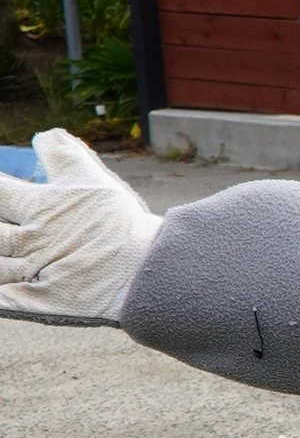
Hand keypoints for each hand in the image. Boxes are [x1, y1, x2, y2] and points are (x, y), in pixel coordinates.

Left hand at [0, 127, 157, 323]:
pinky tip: (3, 286)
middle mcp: (31, 240)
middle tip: (2, 227)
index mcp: (41, 208)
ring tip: (4, 251)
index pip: (1, 190)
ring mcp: (32, 273)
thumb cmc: (121, 223)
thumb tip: (44, 134)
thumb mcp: (92, 181)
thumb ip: (63, 155)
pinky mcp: (36, 302)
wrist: (147, 270)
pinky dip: (1, 294)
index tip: (0, 186)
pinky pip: (4, 300)